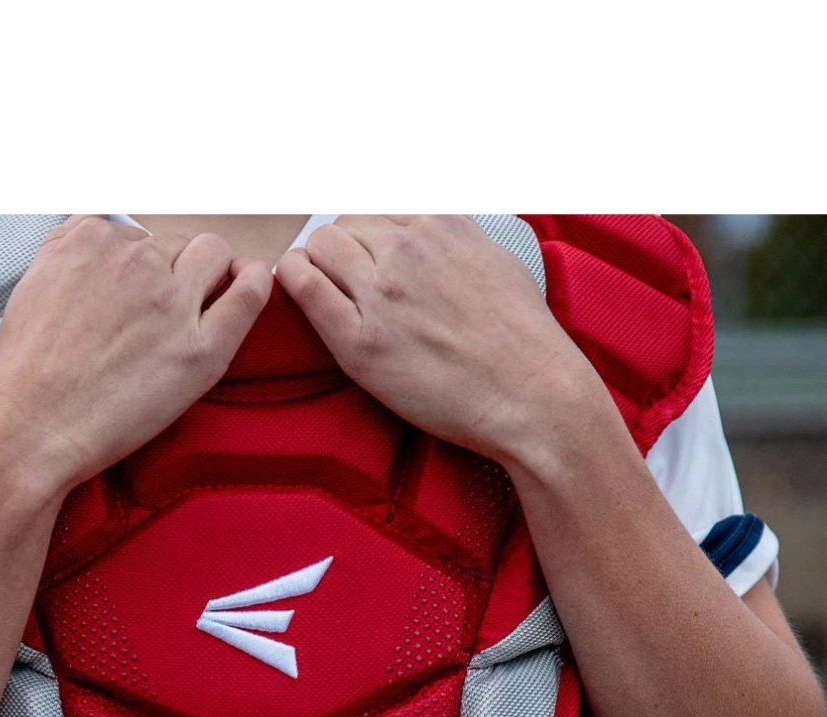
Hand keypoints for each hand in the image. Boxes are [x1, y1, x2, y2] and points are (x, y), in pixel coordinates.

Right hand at [0, 216, 272, 498]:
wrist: (30, 430)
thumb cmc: (26, 371)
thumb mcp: (35, 281)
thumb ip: (70, 247)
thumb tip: (103, 233)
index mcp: (93, 238)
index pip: (139, 234)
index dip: (142, 267)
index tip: (136, 295)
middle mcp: (135, 260)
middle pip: (178, 244)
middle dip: (174, 272)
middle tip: (158, 316)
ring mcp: (171, 303)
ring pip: (213, 256)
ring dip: (211, 275)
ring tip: (198, 310)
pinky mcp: (200, 350)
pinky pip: (250, 293)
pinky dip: (254, 283)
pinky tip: (247, 286)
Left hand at [278, 215, 612, 467]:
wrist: (533, 395)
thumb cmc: (522, 339)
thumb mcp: (495, 259)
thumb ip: (456, 240)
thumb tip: (434, 231)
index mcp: (441, 224)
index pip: (375, 211)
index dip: (363, 237)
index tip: (361, 260)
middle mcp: (408, 250)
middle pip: (342, 227)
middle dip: (336, 251)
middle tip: (341, 283)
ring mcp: (382, 294)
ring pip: (319, 248)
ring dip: (314, 264)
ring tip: (320, 289)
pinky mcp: (361, 342)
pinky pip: (305, 288)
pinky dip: (292, 280)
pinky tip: (294, 286)